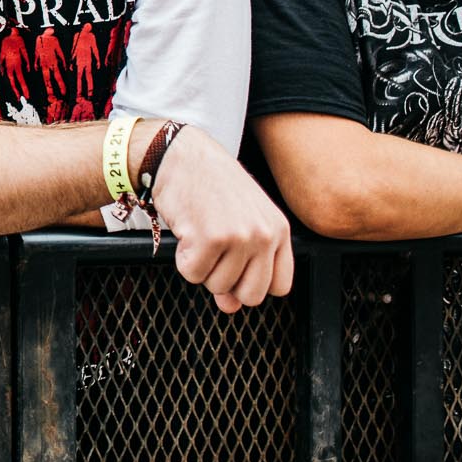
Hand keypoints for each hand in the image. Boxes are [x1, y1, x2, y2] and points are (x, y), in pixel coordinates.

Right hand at [147, 126, 293, 313]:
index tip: (237, 269)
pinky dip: (182, 259)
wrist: (182, 154)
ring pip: (217, 286)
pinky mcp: (209, 238)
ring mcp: (238, 237)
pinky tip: (186, 232)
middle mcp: (264, 235)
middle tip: (214, 254)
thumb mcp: (239, 221)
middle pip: (250, 295)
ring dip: (201, 267)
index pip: (279, 287)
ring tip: (199, 234)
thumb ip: (243, 265)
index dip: (252, 284)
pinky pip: (192, 273)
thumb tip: (231, 307)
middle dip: (226, 282)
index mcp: (279, 230)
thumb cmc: (211, 185)